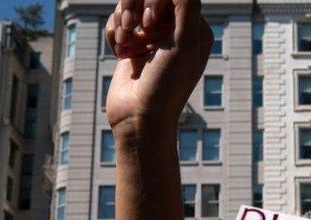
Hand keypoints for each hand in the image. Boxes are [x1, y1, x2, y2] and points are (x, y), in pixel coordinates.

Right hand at [105, 0, 213, 130]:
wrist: (140, 117)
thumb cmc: (167, 84)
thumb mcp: (183, 43)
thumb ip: (185, 6)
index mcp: (195, 29)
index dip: (156, 0)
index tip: (150, 23)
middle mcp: (175, 31)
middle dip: (136, 6)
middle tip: (136, 28)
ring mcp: (152, 38)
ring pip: (130, 4)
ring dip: (122, 18)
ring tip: (124, 41)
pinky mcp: (131, 46)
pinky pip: (116, 21)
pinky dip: (114, 32)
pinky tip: (119, 51)